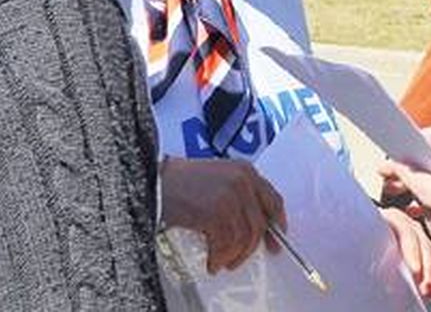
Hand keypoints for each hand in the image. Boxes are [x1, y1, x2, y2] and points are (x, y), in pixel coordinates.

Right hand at [160, 158, 283, 272]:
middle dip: (250, 248)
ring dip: (233, 256)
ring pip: (245, 238)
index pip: (273, 199)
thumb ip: (239, 195)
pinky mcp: (216, 211)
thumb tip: (254, 225)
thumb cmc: (180, 182)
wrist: (154, 181)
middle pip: (259, 224)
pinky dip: (220, 258)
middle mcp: (242, 180)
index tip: (275, 239)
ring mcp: (231, 195)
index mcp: (245, 170)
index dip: (277, 223)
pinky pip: (227, 244)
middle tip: (238, 259)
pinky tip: (212, 260)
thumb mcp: (218, 179)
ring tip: (220, 260)